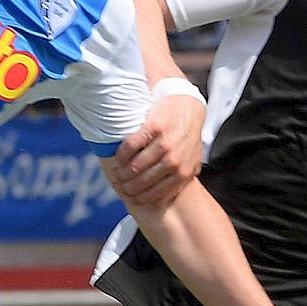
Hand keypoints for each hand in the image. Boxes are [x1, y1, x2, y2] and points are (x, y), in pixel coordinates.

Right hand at [106, 89, 203, 208]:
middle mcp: (174, 160)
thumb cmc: (187, 134)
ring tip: (115, 173)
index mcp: (183, 172)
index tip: (128, 197)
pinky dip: (122, 153)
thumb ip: (182, 177)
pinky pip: (132, 146)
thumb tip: (167, 197)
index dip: (138, 198)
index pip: (156, 194)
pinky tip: (117, 157)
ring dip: (121, 172)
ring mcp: (165, 144)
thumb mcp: (191, 159)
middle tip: (118, 185)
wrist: (189, 107)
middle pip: (142, 182)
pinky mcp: (154, 127)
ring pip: (135, 166)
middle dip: (127, 187)